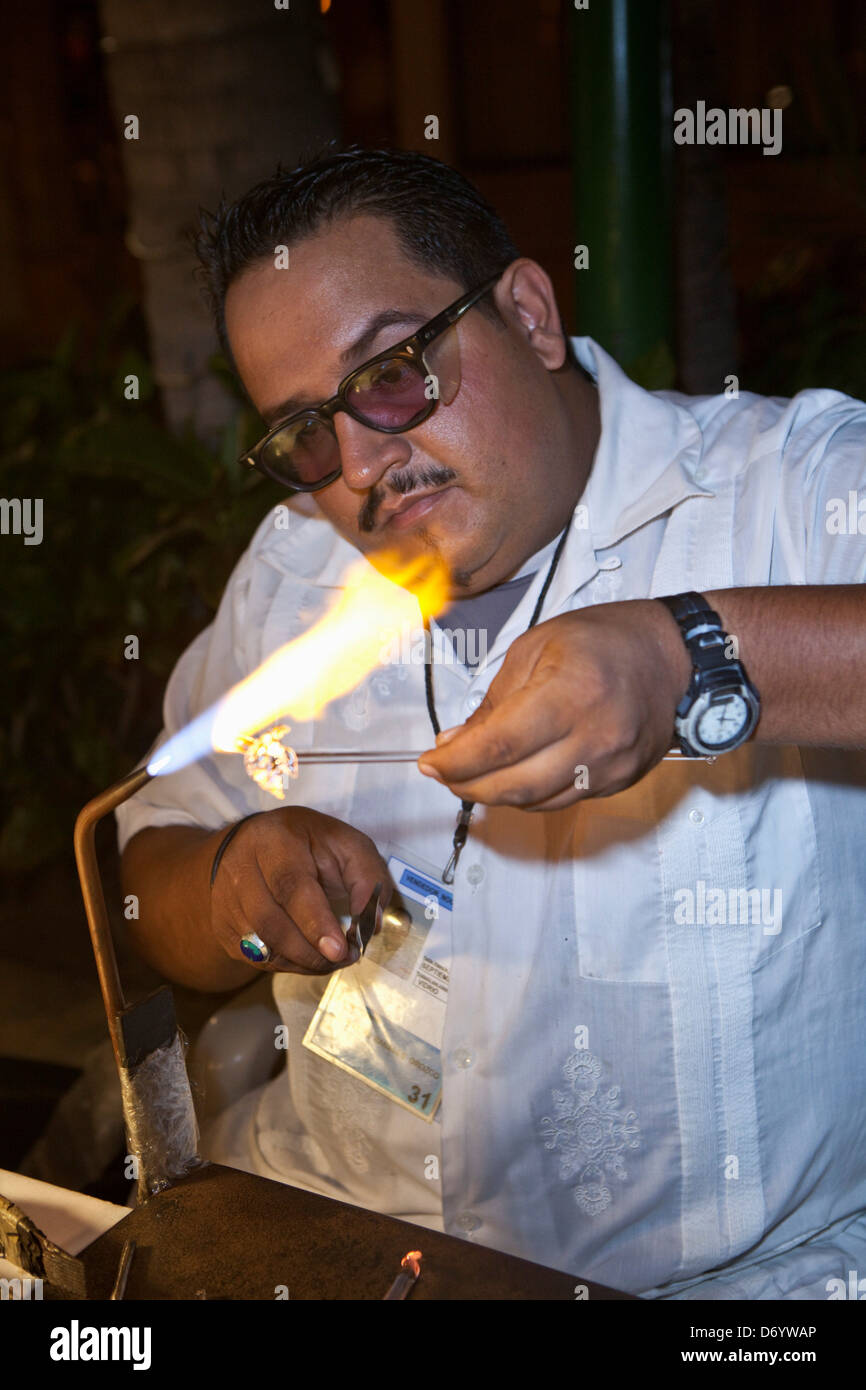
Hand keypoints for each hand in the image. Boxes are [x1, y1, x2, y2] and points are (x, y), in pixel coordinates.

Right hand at [209, 807, 389, 973]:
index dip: (315, 922)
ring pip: (261, 946)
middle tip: (344, 958)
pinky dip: (289, 965)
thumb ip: (367, 875)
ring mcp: (226, 902)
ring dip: (302, 961)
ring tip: (332, 959)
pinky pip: (257, 958)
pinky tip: (310, 956)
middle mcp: (240, 869)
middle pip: (270, 921)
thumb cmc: (306, 844)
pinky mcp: (224, 929)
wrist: (251, 846)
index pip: (290, 885)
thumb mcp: (344, 843)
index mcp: (273, 840)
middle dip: (310, 951)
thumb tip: (371, 922)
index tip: (339, 949)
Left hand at [417, 600, 690, 810]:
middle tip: (444, 772)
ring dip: (495, 794)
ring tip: (473, 774)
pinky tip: (514, 774)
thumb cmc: (605, 640)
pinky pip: (562, 800)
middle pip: (514, 786)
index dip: (456, 763)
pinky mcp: (620, 781)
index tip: (430, 763)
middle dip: (467, 785)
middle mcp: (594, 737)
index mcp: (569, 694)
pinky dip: (529, 795)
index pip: (498, 747)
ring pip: (536, 802)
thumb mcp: (535, 649)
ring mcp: (610, 765)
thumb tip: (455, 742)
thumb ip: (493, 702)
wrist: (672, 656)